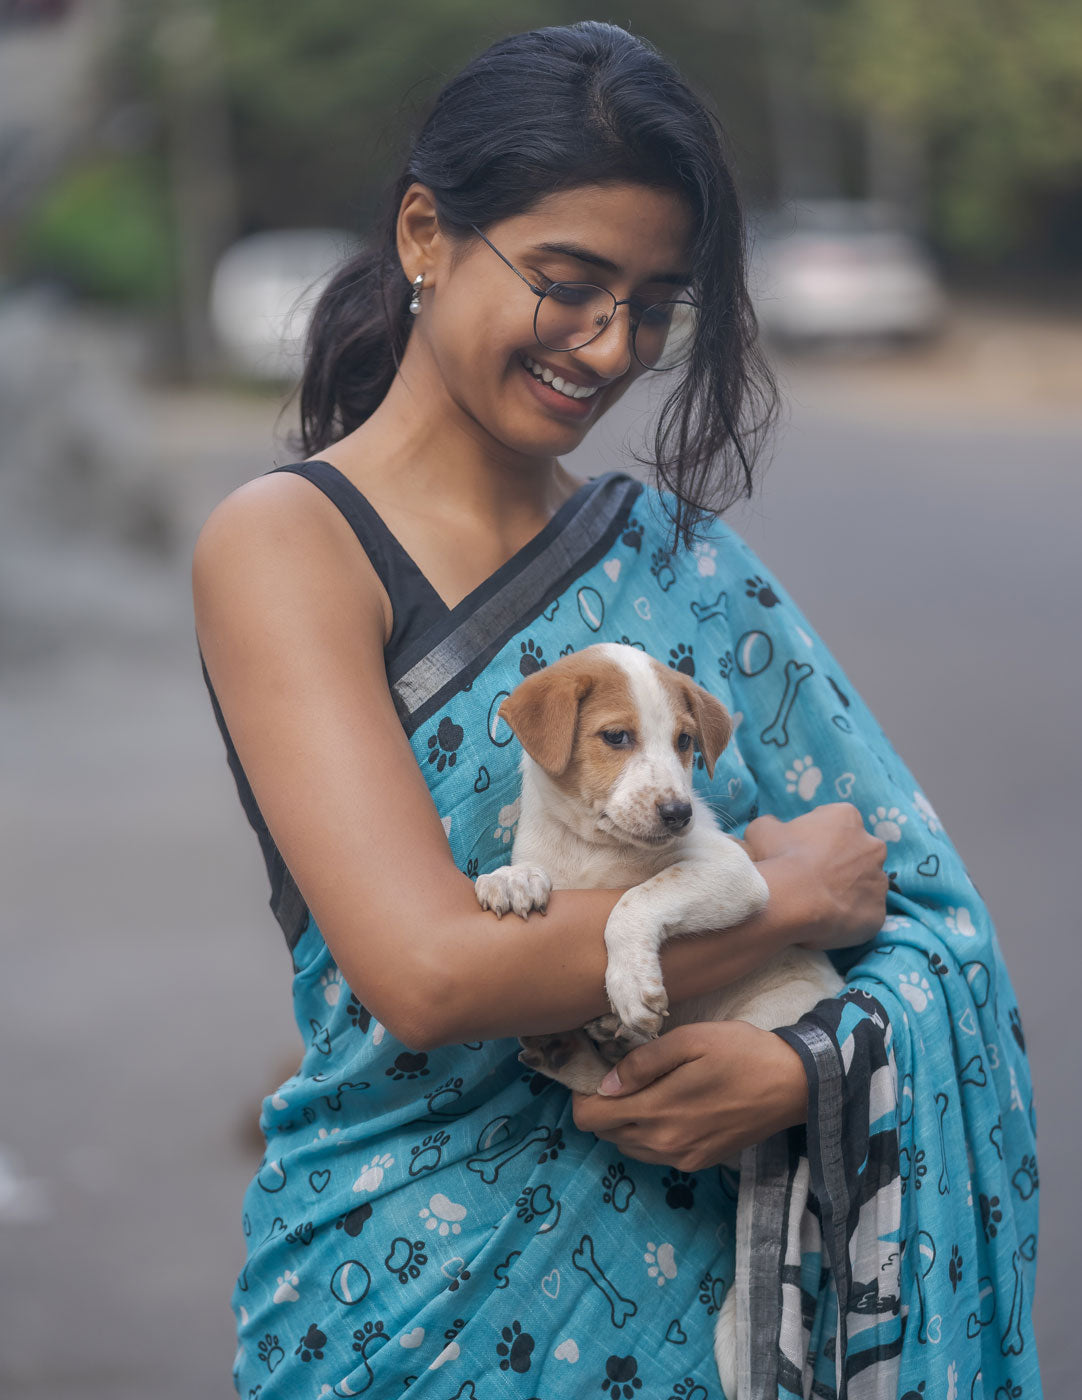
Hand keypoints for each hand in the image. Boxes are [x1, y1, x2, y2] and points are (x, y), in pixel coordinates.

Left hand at [571, 1021, 807, 1172]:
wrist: (794, 1085)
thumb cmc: (741, 1052)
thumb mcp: (690, 1040)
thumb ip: (643, 1062)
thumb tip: (606, 1084)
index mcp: (657, 1112)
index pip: (590, 1118)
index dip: (583, 1094)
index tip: (598, 1070)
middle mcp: (664, 1145)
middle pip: (605, 1133)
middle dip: (603, 1105)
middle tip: (622, 1075)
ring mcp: (682, 1159)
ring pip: (627, 1145)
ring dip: (625, 1120)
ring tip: (646, 1088)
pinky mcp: (698, 1162)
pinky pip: (653, 1153)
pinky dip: (648, 1132)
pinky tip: (668, 1104)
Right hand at [744, 804, 886, 950]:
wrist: (791, 902)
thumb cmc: (779, 859)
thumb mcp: (762, 830)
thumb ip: (773, 825)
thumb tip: (775, 829)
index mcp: (847, 818)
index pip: (837, 823)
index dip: (818, 838)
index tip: (802, 852)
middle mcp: (872, 846)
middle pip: (858, 853)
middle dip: (841, 863)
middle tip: (812, 878)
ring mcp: (879, 882)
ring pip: (865, 885)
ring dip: (848, 891)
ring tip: (819, 904)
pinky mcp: (878, 914)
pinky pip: (864, 915)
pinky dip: (850, 918)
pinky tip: (828, 921)